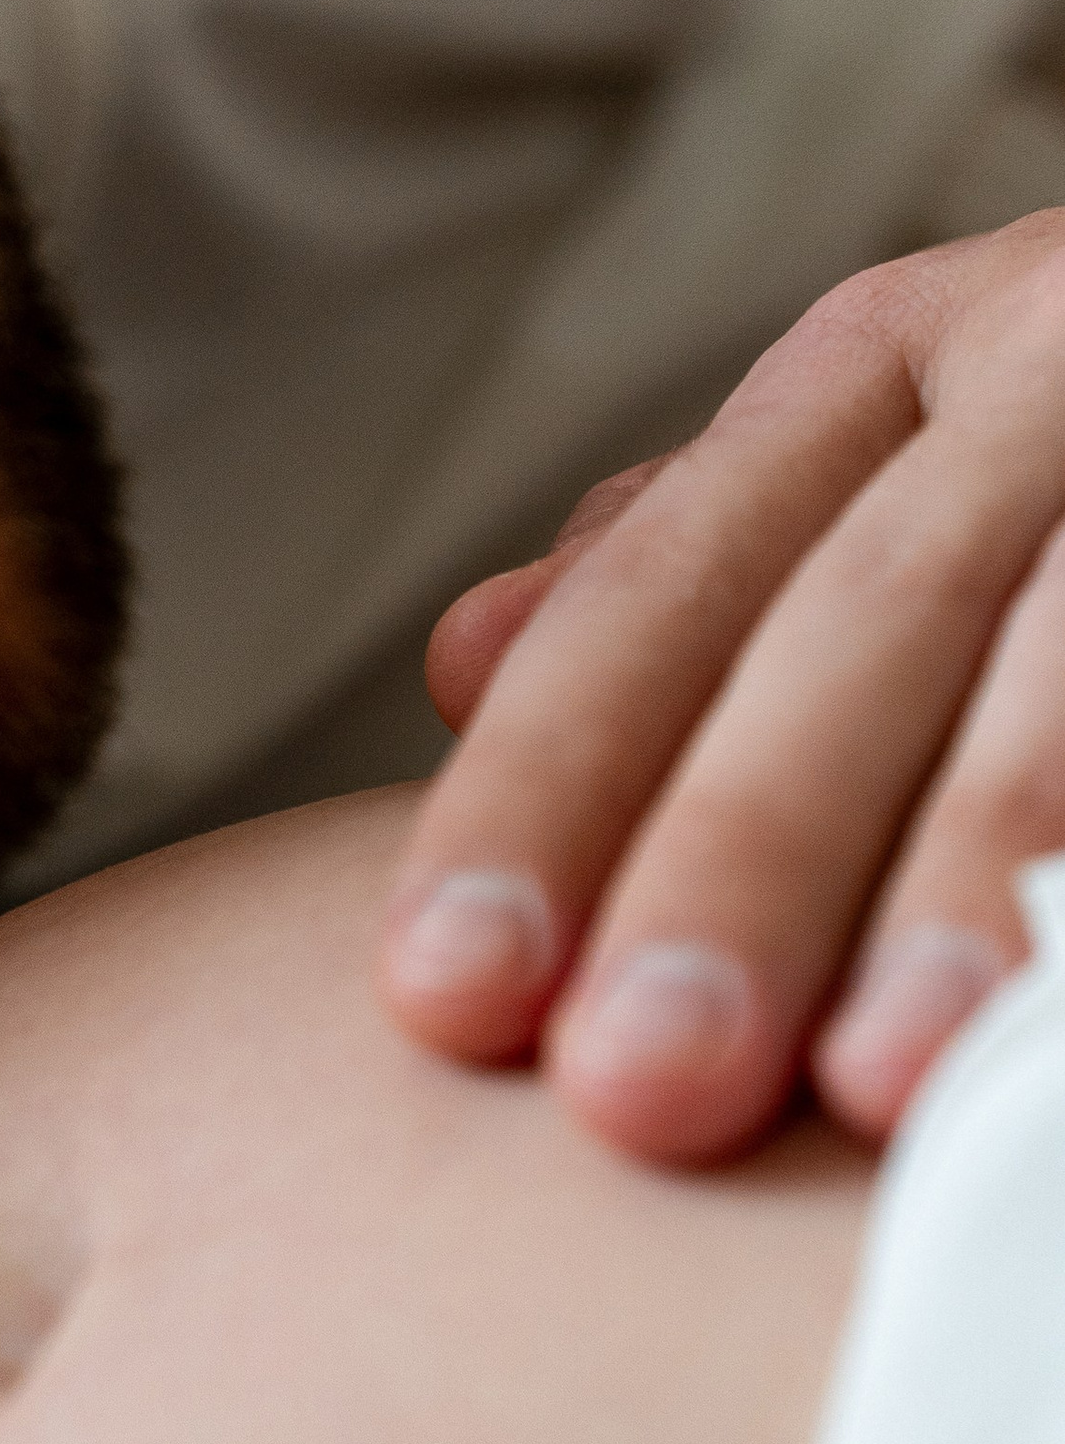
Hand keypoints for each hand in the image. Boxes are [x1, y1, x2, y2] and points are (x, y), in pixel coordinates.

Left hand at [378, 215, 1064, 1161]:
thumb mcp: (917, 444)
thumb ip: (704, 560)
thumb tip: (461, 663)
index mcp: (903, 354)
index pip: (672, 584)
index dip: (550, 792)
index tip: (441, 1000)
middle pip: (865, 628)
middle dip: (744, 861)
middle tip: (635, 1089)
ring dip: (982, 877)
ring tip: (882, 1086)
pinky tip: (1061, 1036)